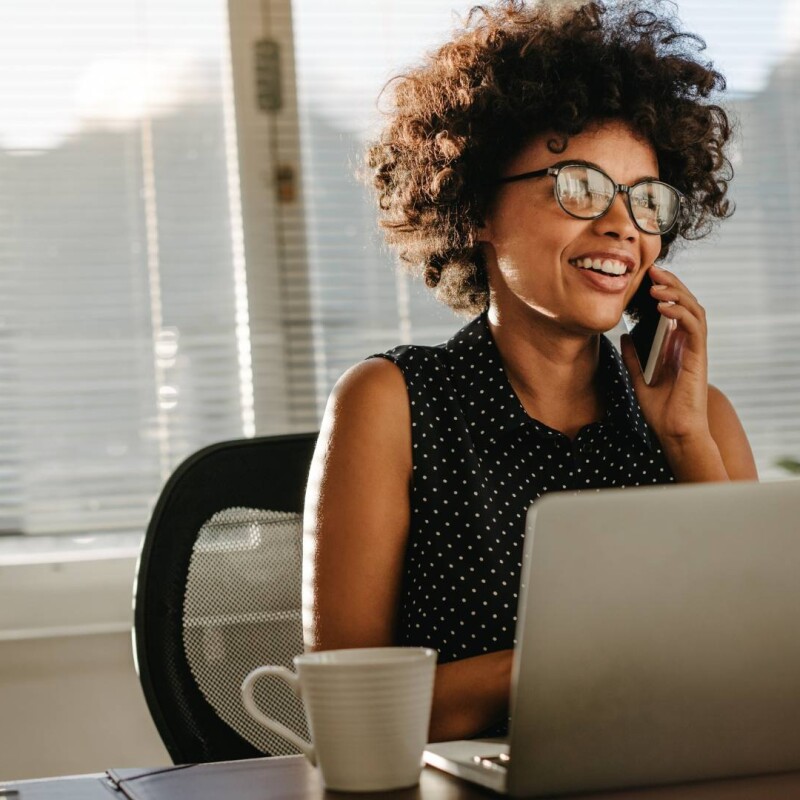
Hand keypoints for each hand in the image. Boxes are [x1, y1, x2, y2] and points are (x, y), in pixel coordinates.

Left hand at [620, 265, 710, 445]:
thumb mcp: (638, 378)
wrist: (674, 432)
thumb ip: (633, 357)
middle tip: (653, 271)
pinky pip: (694, 328)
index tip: (646, 277)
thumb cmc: (661, 409)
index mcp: (675, 345)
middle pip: (686, 303)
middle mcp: (687, 344)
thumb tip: (624, 336)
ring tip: (656, 286)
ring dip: (676, 294)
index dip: (664, 290)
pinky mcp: (698, 357)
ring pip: (693, 310)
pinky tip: (663, 308)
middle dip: (670, 284)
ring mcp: (695, 349)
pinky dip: (680, 313)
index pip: (674, 309)